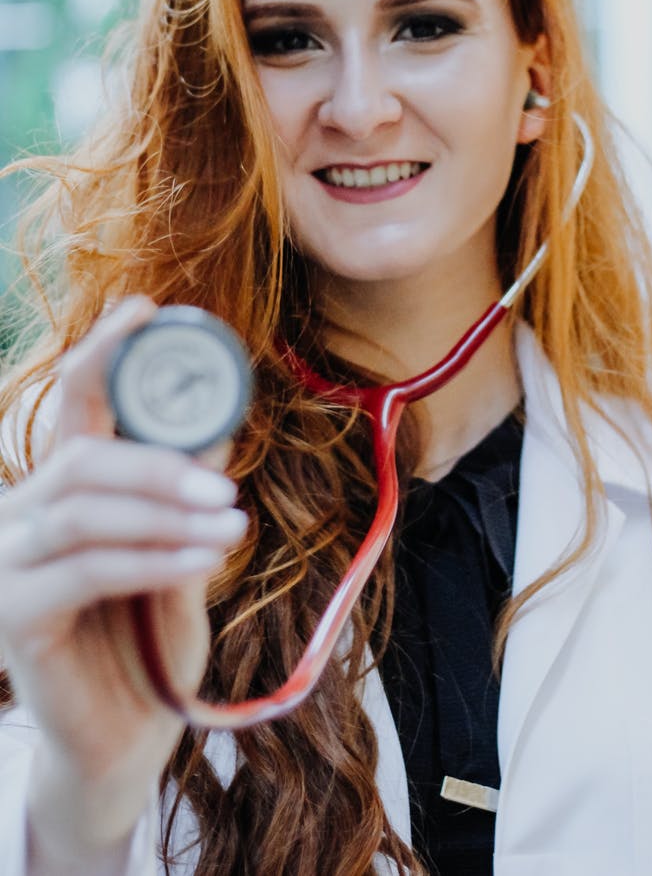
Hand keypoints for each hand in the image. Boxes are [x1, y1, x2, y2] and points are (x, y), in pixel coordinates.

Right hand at [0, 297, 246, 853]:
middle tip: (222, 484)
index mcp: (61, 487)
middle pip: (82, 456)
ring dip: (166, 513)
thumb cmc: (151, 638)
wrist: (125, 739)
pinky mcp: (14, 615)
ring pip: (87, 510)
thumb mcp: (180, 552)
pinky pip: (91, 569)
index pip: (74, 404)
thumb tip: (219, 428)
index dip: (105, 352)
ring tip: (230, 525)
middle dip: (157, 461)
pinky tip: (202, 562)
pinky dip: (153, 560)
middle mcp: (23, 514)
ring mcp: (8, 564)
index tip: (147, 310)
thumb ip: (186, 496)